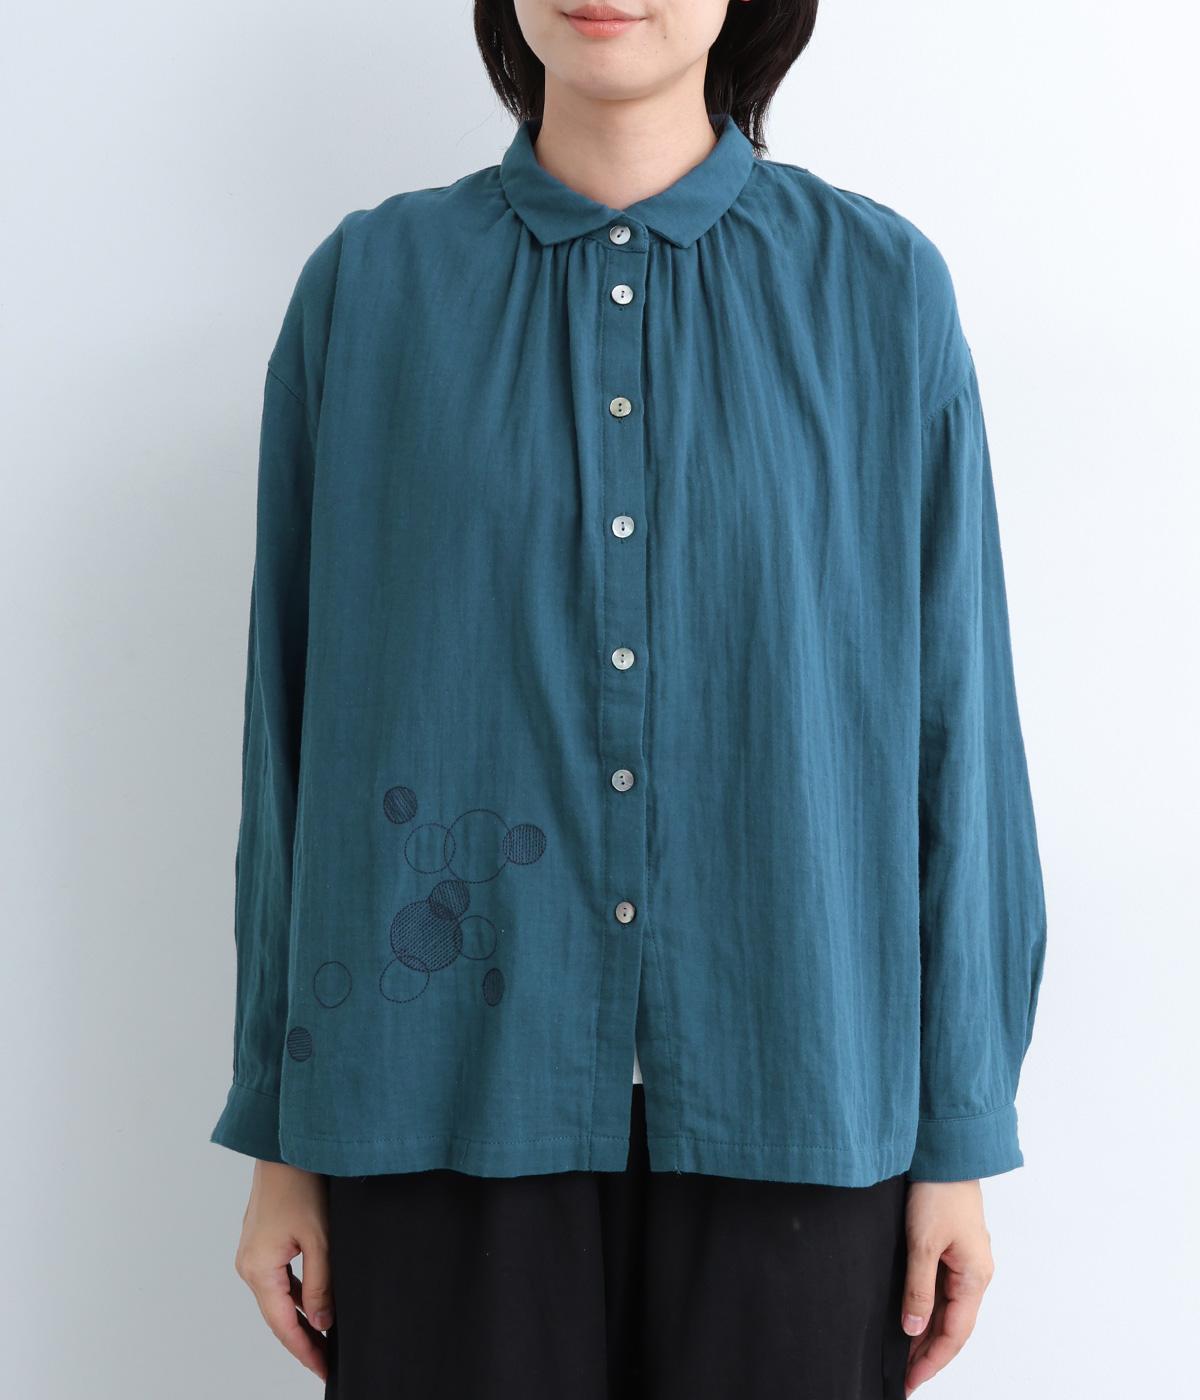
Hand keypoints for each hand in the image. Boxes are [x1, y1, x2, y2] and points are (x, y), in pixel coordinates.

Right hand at [233, 1160, 333, 1379]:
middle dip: (303, 1338)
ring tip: (325, 1337)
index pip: (283, 1324)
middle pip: (277, 1314)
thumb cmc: (301, 1183)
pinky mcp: (261, 1240)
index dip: (305, 1349)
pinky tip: (315, 1301)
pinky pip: (278, 1277)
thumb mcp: (319, 1238)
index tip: (324, 1368)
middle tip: (328, 1359)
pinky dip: (295, 1293)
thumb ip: (320, 1283)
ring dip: (300, 1316)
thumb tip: (321, 1321)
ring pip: (278, 1297)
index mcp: (258, 1268)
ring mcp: (252, 1252)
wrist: (285, 1144)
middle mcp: (248, 1264)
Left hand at [900, 1179, 994, 1394]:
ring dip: (928, 1331)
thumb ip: (918, 1289)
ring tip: (903, 1355)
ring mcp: (967, 1260)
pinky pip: (944, 1288)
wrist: (945, 1152)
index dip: (932, 1360)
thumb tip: (913, 1329)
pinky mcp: (955, 1247)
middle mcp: (976, 1273)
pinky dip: (929, 1307)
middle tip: (903, 1375)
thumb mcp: (922, 1244)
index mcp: (975, 1277)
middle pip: (954, 1325)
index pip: (955, 1334)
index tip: (910, 1381)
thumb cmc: (938, 1192)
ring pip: (948, 1308)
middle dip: (929, 1352)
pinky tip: (912, 1316)